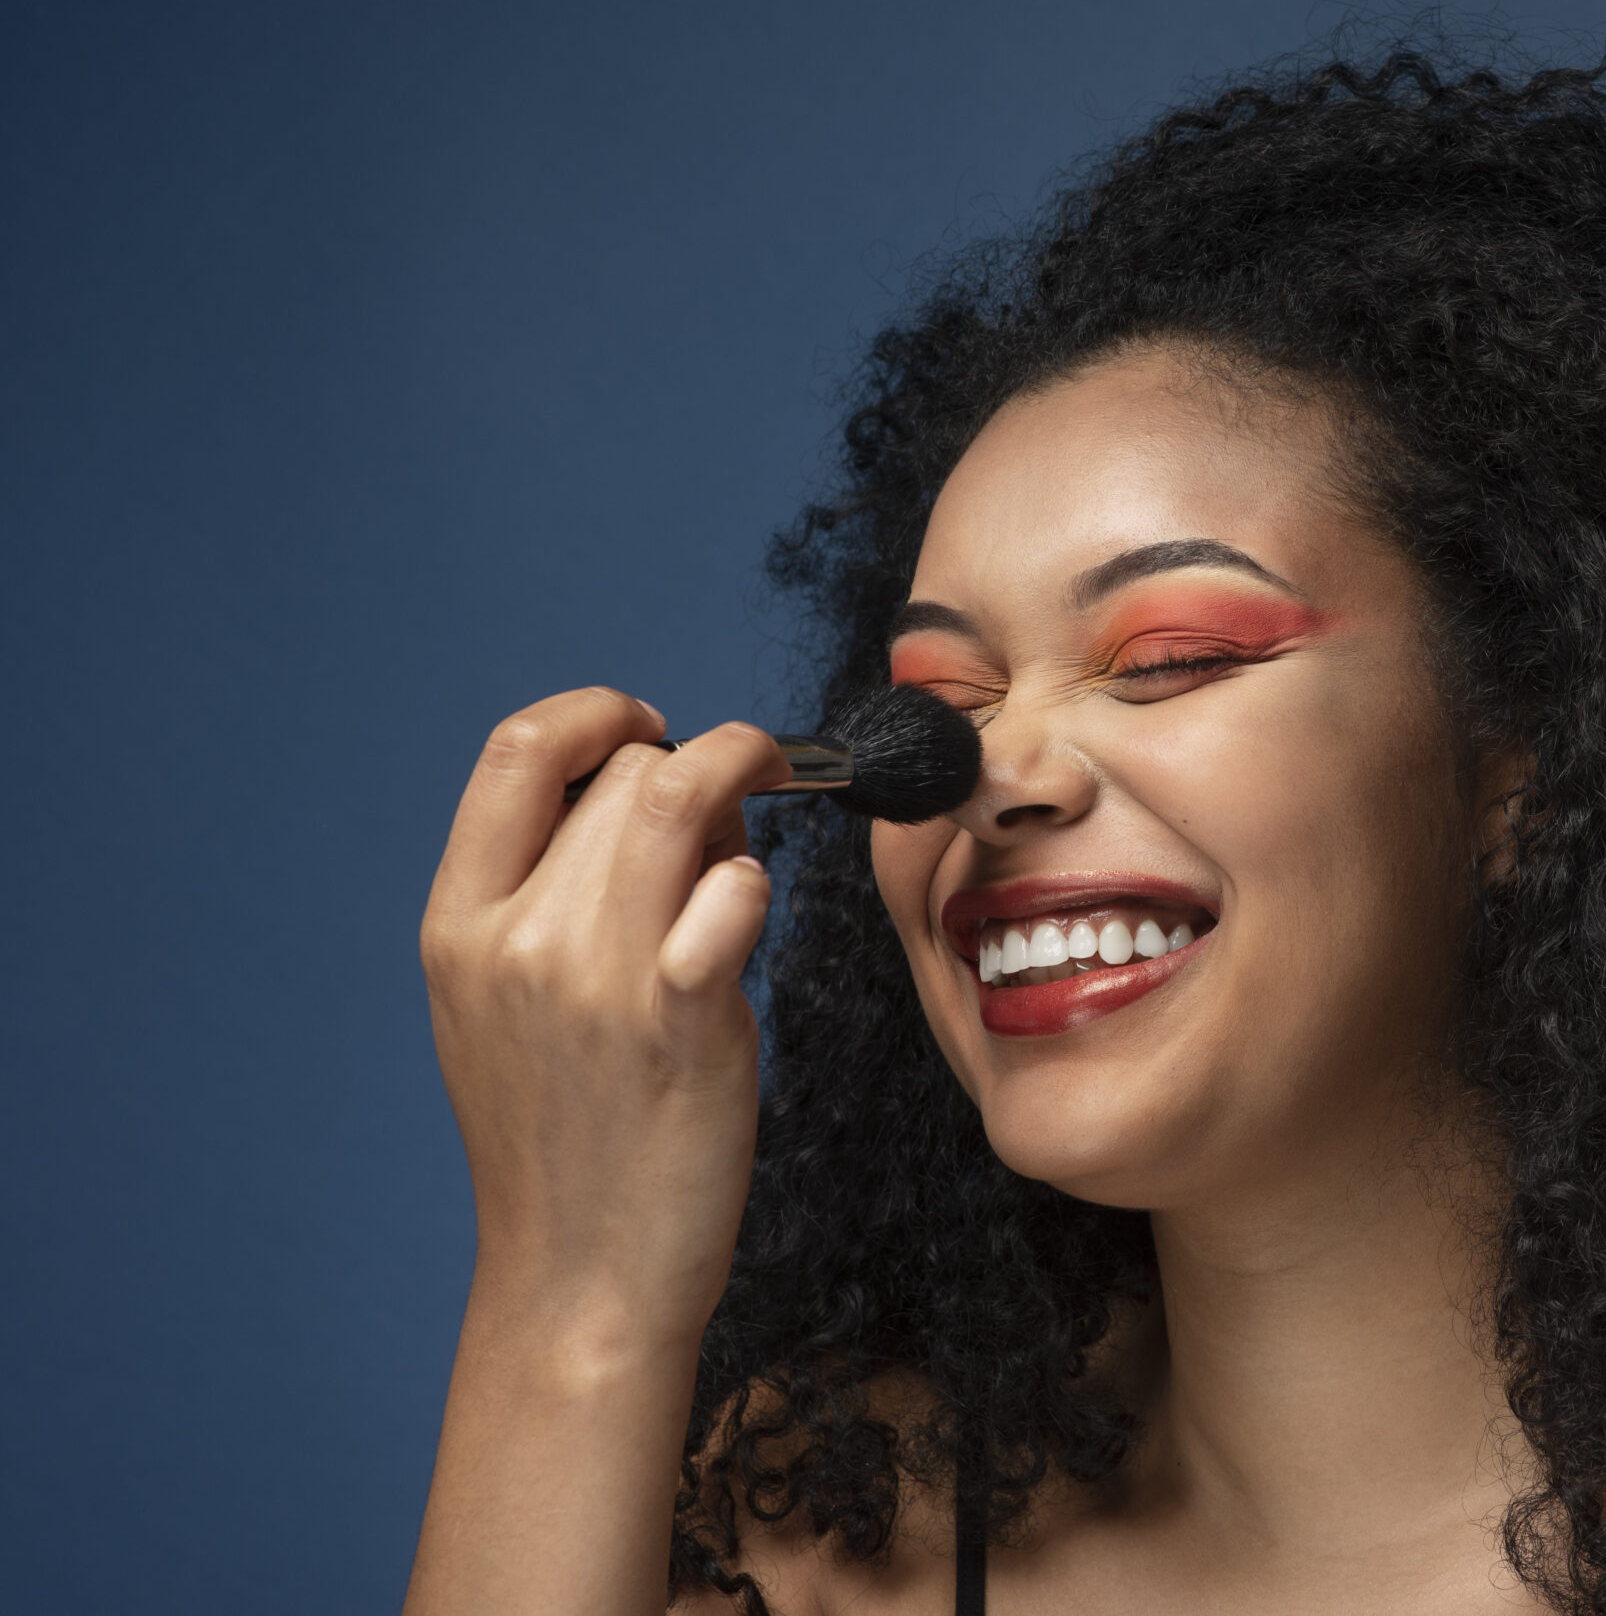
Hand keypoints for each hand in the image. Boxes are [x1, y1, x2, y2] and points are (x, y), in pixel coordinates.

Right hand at [419, 687, 789, 1346]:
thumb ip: (551, 901)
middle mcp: (516, 939)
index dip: (595, 712)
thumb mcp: (506, 1008)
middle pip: (622, 772)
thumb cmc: (564, 1142)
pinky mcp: (679, 1021)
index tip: (649, 724)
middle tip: (723, 832)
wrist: (581, 1281)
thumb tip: (657, 795)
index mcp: (459, 926)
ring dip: (743, 783)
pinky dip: (755, 883)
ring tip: (758, 832)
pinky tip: (748, 924)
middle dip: (690, 772)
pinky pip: (735, 890)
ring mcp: (594, 979)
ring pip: (678, 798)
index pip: (517, 749)